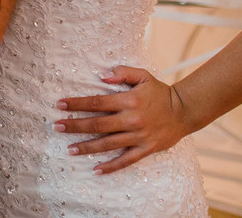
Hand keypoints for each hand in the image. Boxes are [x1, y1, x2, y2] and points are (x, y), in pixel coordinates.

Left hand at [53, 66, 191, 173]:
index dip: (77, 104)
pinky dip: (110, 166)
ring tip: (70, 150)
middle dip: (75, 126)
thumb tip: (101, 76)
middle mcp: (132, 120)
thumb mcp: (143, 75)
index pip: (96, 103)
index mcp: (129, 101)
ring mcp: (138, 136)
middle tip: (56, 127)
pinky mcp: (146, 149)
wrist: (185, 111)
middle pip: (97, 125)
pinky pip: (126, 160)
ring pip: (108, 144)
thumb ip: (122, 73)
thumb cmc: (160, 92)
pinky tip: (96, 170)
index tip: (60, 105)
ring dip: (87, 147)